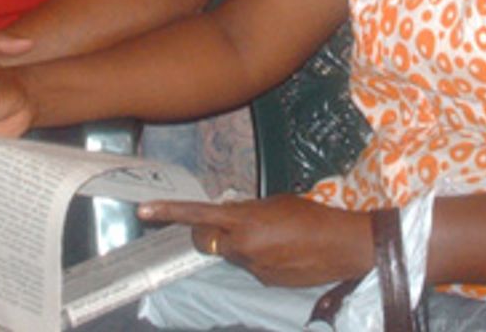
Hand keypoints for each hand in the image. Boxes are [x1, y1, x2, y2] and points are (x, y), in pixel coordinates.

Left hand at [137, 195, 373, 286]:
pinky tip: (284, 251)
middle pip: (208, 240)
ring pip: (233, 254)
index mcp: (243, 221)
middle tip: (232, 223)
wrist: (342, 246)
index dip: (168, 212)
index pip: (197, 216)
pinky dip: (261, 258)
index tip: (143, 211)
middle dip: (212, 232)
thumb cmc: (311, 215)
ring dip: (243, 245)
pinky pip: (252, 267)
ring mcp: (253, 269)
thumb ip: (246, 210)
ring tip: (274, 236)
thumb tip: (230, 216)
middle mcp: (242, 248)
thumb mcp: (274, 202)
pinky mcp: (265, 283)